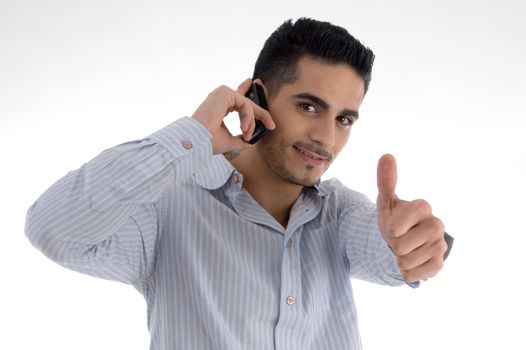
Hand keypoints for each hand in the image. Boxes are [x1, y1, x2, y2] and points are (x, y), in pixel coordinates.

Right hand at [191, 78, 274, 154]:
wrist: (197, 141)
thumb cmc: (208, 142)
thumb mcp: (229, 141)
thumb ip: (240, 139)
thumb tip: (252, 142)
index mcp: (220, 106)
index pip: (241, 102)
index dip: (255, 109)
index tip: (268, 121)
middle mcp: (221, 98)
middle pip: (247, 101)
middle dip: (261, 113)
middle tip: (271, 125)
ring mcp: (222, 94)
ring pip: (248, 105)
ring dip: (251, 122)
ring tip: (247, 135)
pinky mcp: (225, 93)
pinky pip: (245, 104)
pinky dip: (248, 117)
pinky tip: (244, 128)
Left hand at [376, 154, 447, 281]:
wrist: (403, 242)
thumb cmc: (394, 219)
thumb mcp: (386, 201)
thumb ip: (386, 180)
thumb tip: (387, 155)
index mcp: (422, 207)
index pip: (397, 226)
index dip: (392, 228)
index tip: (394, 225)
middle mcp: (435, 224)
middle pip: (400, 245)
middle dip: (393, 245)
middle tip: (399, 239)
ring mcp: (439, 245)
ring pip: (405, 261)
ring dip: (399, 259)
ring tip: (405, 249)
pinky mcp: (439, 264)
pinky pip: (413, 275)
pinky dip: (407, 272)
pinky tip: (412, 262)